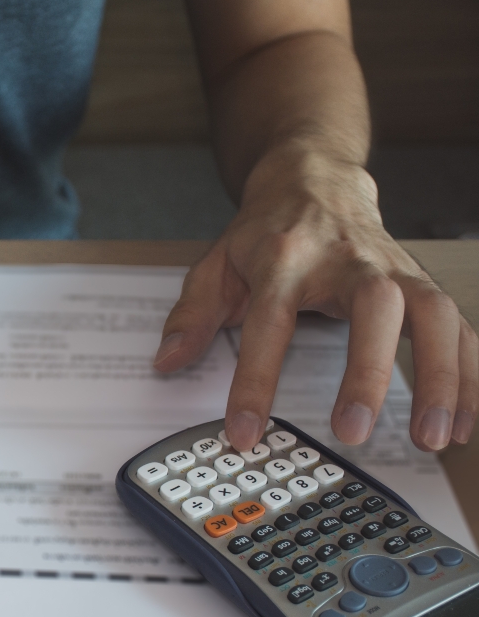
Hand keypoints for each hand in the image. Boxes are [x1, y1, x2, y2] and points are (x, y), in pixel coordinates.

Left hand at [153, 146, 476, 451]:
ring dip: (441, 378)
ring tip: (433, 437)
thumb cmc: (267, 230)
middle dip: (367, 371)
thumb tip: (167, 362)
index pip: (267, 323)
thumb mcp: (216, 262)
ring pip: (432, 315)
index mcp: (283, 258)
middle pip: (371, 308)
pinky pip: (459, 329)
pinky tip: (466, 423)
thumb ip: (192, 313)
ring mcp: (392, 269)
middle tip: (353, 429)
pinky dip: (470, 376)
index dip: (254, 381)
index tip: (245, 432)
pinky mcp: (422, 283)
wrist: (314, 178)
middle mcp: (346, 260)